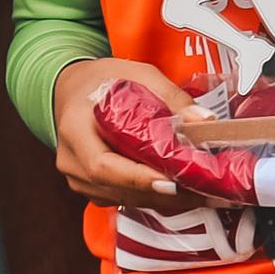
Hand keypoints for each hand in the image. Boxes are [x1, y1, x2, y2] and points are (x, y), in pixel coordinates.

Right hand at [52, 55, 198, 210]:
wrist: (73, 89)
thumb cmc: (100, 80)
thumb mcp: (137, 74)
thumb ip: (171, 96)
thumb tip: (202, 120)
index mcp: (75, 128)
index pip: (102, 165)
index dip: (138, 178)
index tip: (172, 182)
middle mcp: (71, 160)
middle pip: (117, 187)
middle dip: (163, 192)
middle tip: (203, 190)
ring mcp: (78, 177)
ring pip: (123, 198)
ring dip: (162, 199)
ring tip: (201, 193)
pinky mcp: (91, 186)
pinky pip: (123, 198)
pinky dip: (152, 196)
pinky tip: (181, 190)